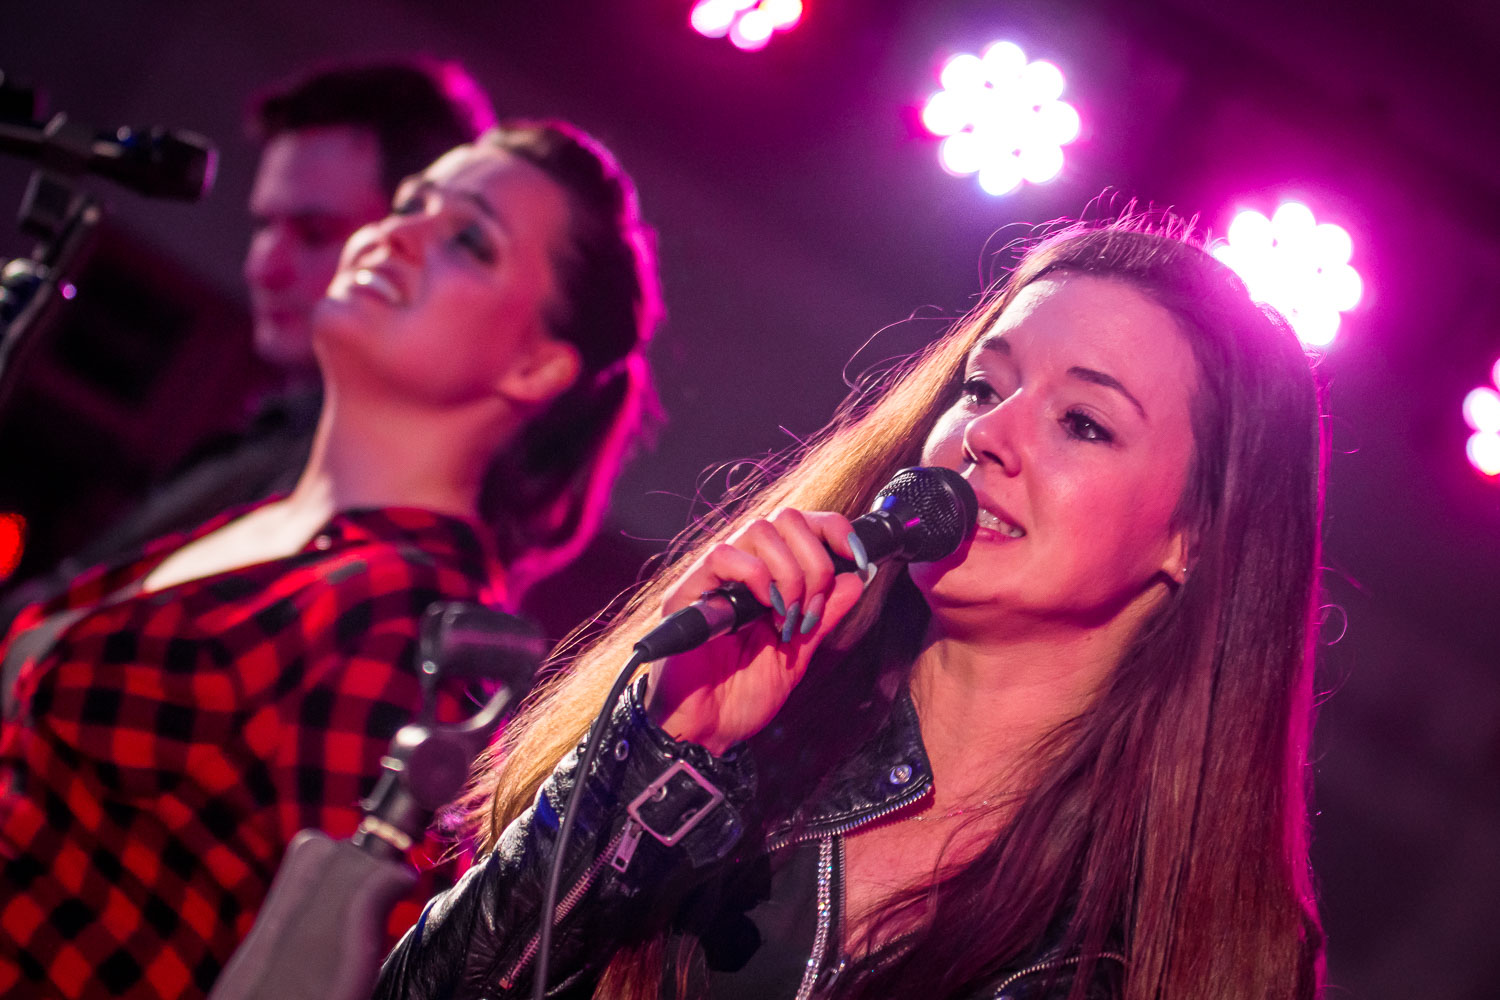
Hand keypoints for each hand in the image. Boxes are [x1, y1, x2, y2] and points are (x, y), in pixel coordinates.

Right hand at [644, 508, 868, 754]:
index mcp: (766, 577)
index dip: (833, 529)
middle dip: (816, 562)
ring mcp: (714, 578)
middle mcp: (740, 569)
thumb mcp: (799, 652)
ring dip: (789, 574)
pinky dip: (755, 577)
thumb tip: (857, 577)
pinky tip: (763, 610)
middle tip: (811, 609)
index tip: (858, 557)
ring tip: (786, 618)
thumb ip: (825, 614)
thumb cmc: (743, 695)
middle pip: (787, 519)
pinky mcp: (688, 592)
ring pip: (759, 530)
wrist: (707, 732)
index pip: (801, 524)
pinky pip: (723, 556)